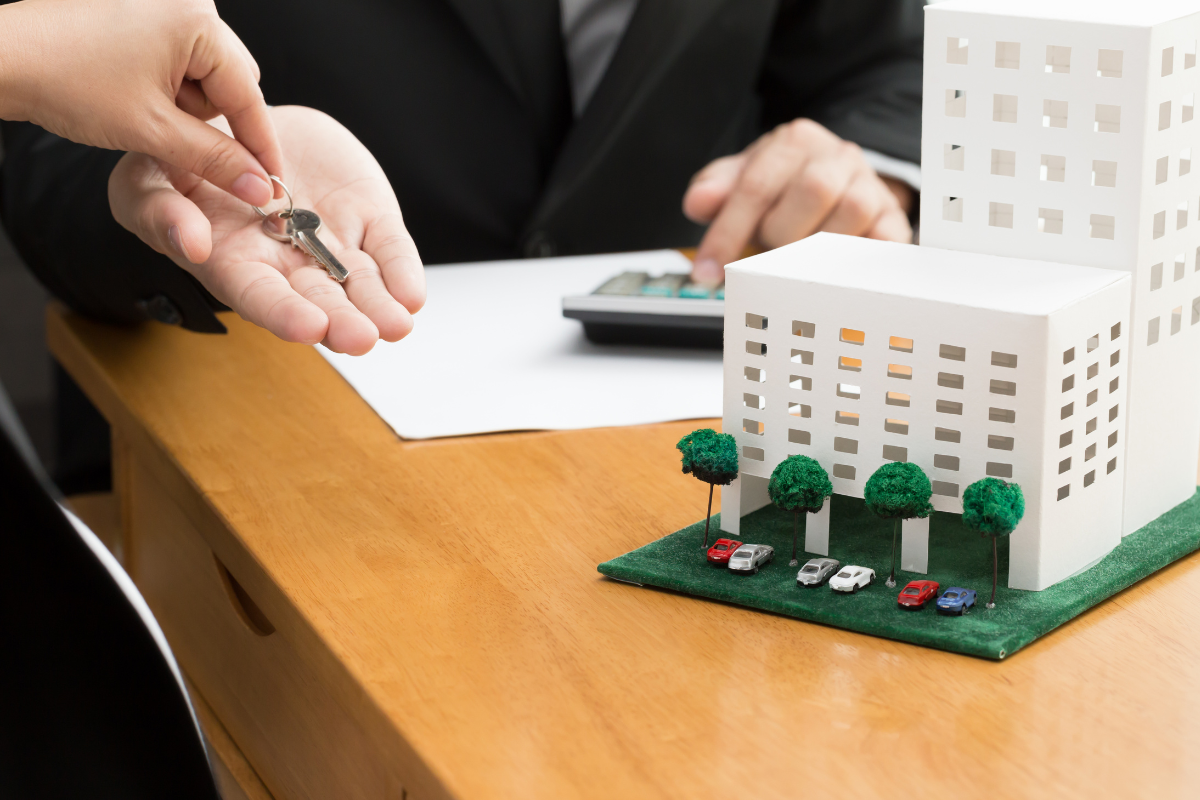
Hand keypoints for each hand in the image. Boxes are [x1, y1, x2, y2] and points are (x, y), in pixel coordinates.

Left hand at [0, 0, 280, 206]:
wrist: (3, 58)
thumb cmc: (66, 80)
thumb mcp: (152, 130)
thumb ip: (216, 159)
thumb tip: (260, 185)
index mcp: (198, 21)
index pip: (249, 94)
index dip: (260, 145)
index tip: (272, 182)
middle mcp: (189, 4)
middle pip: (232, 82)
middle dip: (211, 119)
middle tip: (175, 139)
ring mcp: (165, 5)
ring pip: (206, 75)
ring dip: (186, 107)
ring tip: (143, 113)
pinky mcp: (145, 14)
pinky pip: (180, 60)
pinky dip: (168, 89)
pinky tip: (135, 97)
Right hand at [109, 106, 425, 354]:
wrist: (243, 116)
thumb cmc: (186, 158)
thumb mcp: (149, 179)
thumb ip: (160, 214)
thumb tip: (191, 245)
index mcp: (235, 263)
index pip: (261, 297)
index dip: (283, 313)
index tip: (307, 328)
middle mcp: (289, 264)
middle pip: (319, 300)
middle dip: (341, 321)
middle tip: (361, 337)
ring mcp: (333, 242)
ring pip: (360, 283)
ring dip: (379, 306)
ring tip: (396, 325)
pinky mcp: (368, 216)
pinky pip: (390, 247)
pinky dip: (402, 270)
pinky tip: (411, 295)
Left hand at [682, 119, 913, 283]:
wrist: (839, 185)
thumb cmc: (785, 188)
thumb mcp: (744, 180)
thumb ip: (717, 189)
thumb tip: (698, 202)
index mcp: (795, 141)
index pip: (757, 185)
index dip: (728, 232)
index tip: (709, 271)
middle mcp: (838, 156)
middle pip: (813, 190)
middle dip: (781, 232)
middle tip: (769, 250)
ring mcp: (871, 186)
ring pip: (852, 211)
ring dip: (818, 246)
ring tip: (800, 257)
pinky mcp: (893, 220)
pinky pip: (884, 240)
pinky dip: (857, 258)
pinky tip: (833, 270)